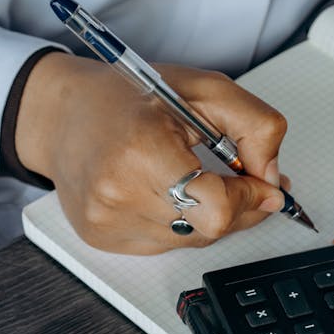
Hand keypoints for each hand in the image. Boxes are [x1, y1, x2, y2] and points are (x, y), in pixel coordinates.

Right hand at [15, 53, 288, 252]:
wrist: (61, 115)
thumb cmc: (126, 97)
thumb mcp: (204, 90)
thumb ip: (255, 127)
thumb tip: (272, 177)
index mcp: (141, 151)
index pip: (216, 206)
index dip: (250, 199)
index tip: (266, 185)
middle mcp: (118, 195)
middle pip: (209, 228)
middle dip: (240, 206)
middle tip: (247, 180)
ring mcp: (107, 223)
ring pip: (193, 240)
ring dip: (211, 214)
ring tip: (197, 176)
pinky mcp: (103, 239)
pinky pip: (166, 243)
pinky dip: (182, 221)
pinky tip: (167, 191)